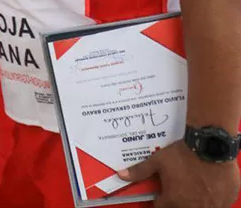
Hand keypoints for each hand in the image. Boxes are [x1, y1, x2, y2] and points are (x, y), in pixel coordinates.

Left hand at [118, 140, 239, 207]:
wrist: (211, 146)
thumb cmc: (183, 154)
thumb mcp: (158, 161)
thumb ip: (140, 171)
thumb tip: (121, 175)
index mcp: (173, 200)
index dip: (159, 201)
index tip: (161, 194)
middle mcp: (191, 207)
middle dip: (176, 202)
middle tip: (179, 189)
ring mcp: (211, 206)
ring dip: (194, 201)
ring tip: (193, 188)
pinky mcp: (227, 201)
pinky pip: (218, 205)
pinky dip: (212, 200)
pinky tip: (209, 188)